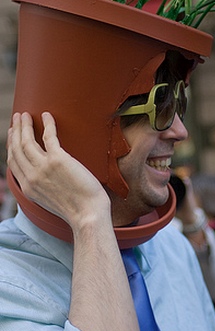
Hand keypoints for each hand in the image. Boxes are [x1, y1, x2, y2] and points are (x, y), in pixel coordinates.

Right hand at [7, 112, 109, 228]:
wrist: (88, 215)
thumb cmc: (77, 209)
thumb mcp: (49, 200)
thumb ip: (42, 187)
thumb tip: (45, 175)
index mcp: (28, 188)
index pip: (13, 162)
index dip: (11, 145)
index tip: (12, 134)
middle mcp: (31, 177)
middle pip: (17, 148)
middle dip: (15, 131)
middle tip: (17, 118)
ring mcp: (43, 168)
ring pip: (27, 140)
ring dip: (25, 125)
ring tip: (26, 115)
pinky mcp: (58, 160)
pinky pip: (49, 136)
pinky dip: (47, 123)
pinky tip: (47, 115)